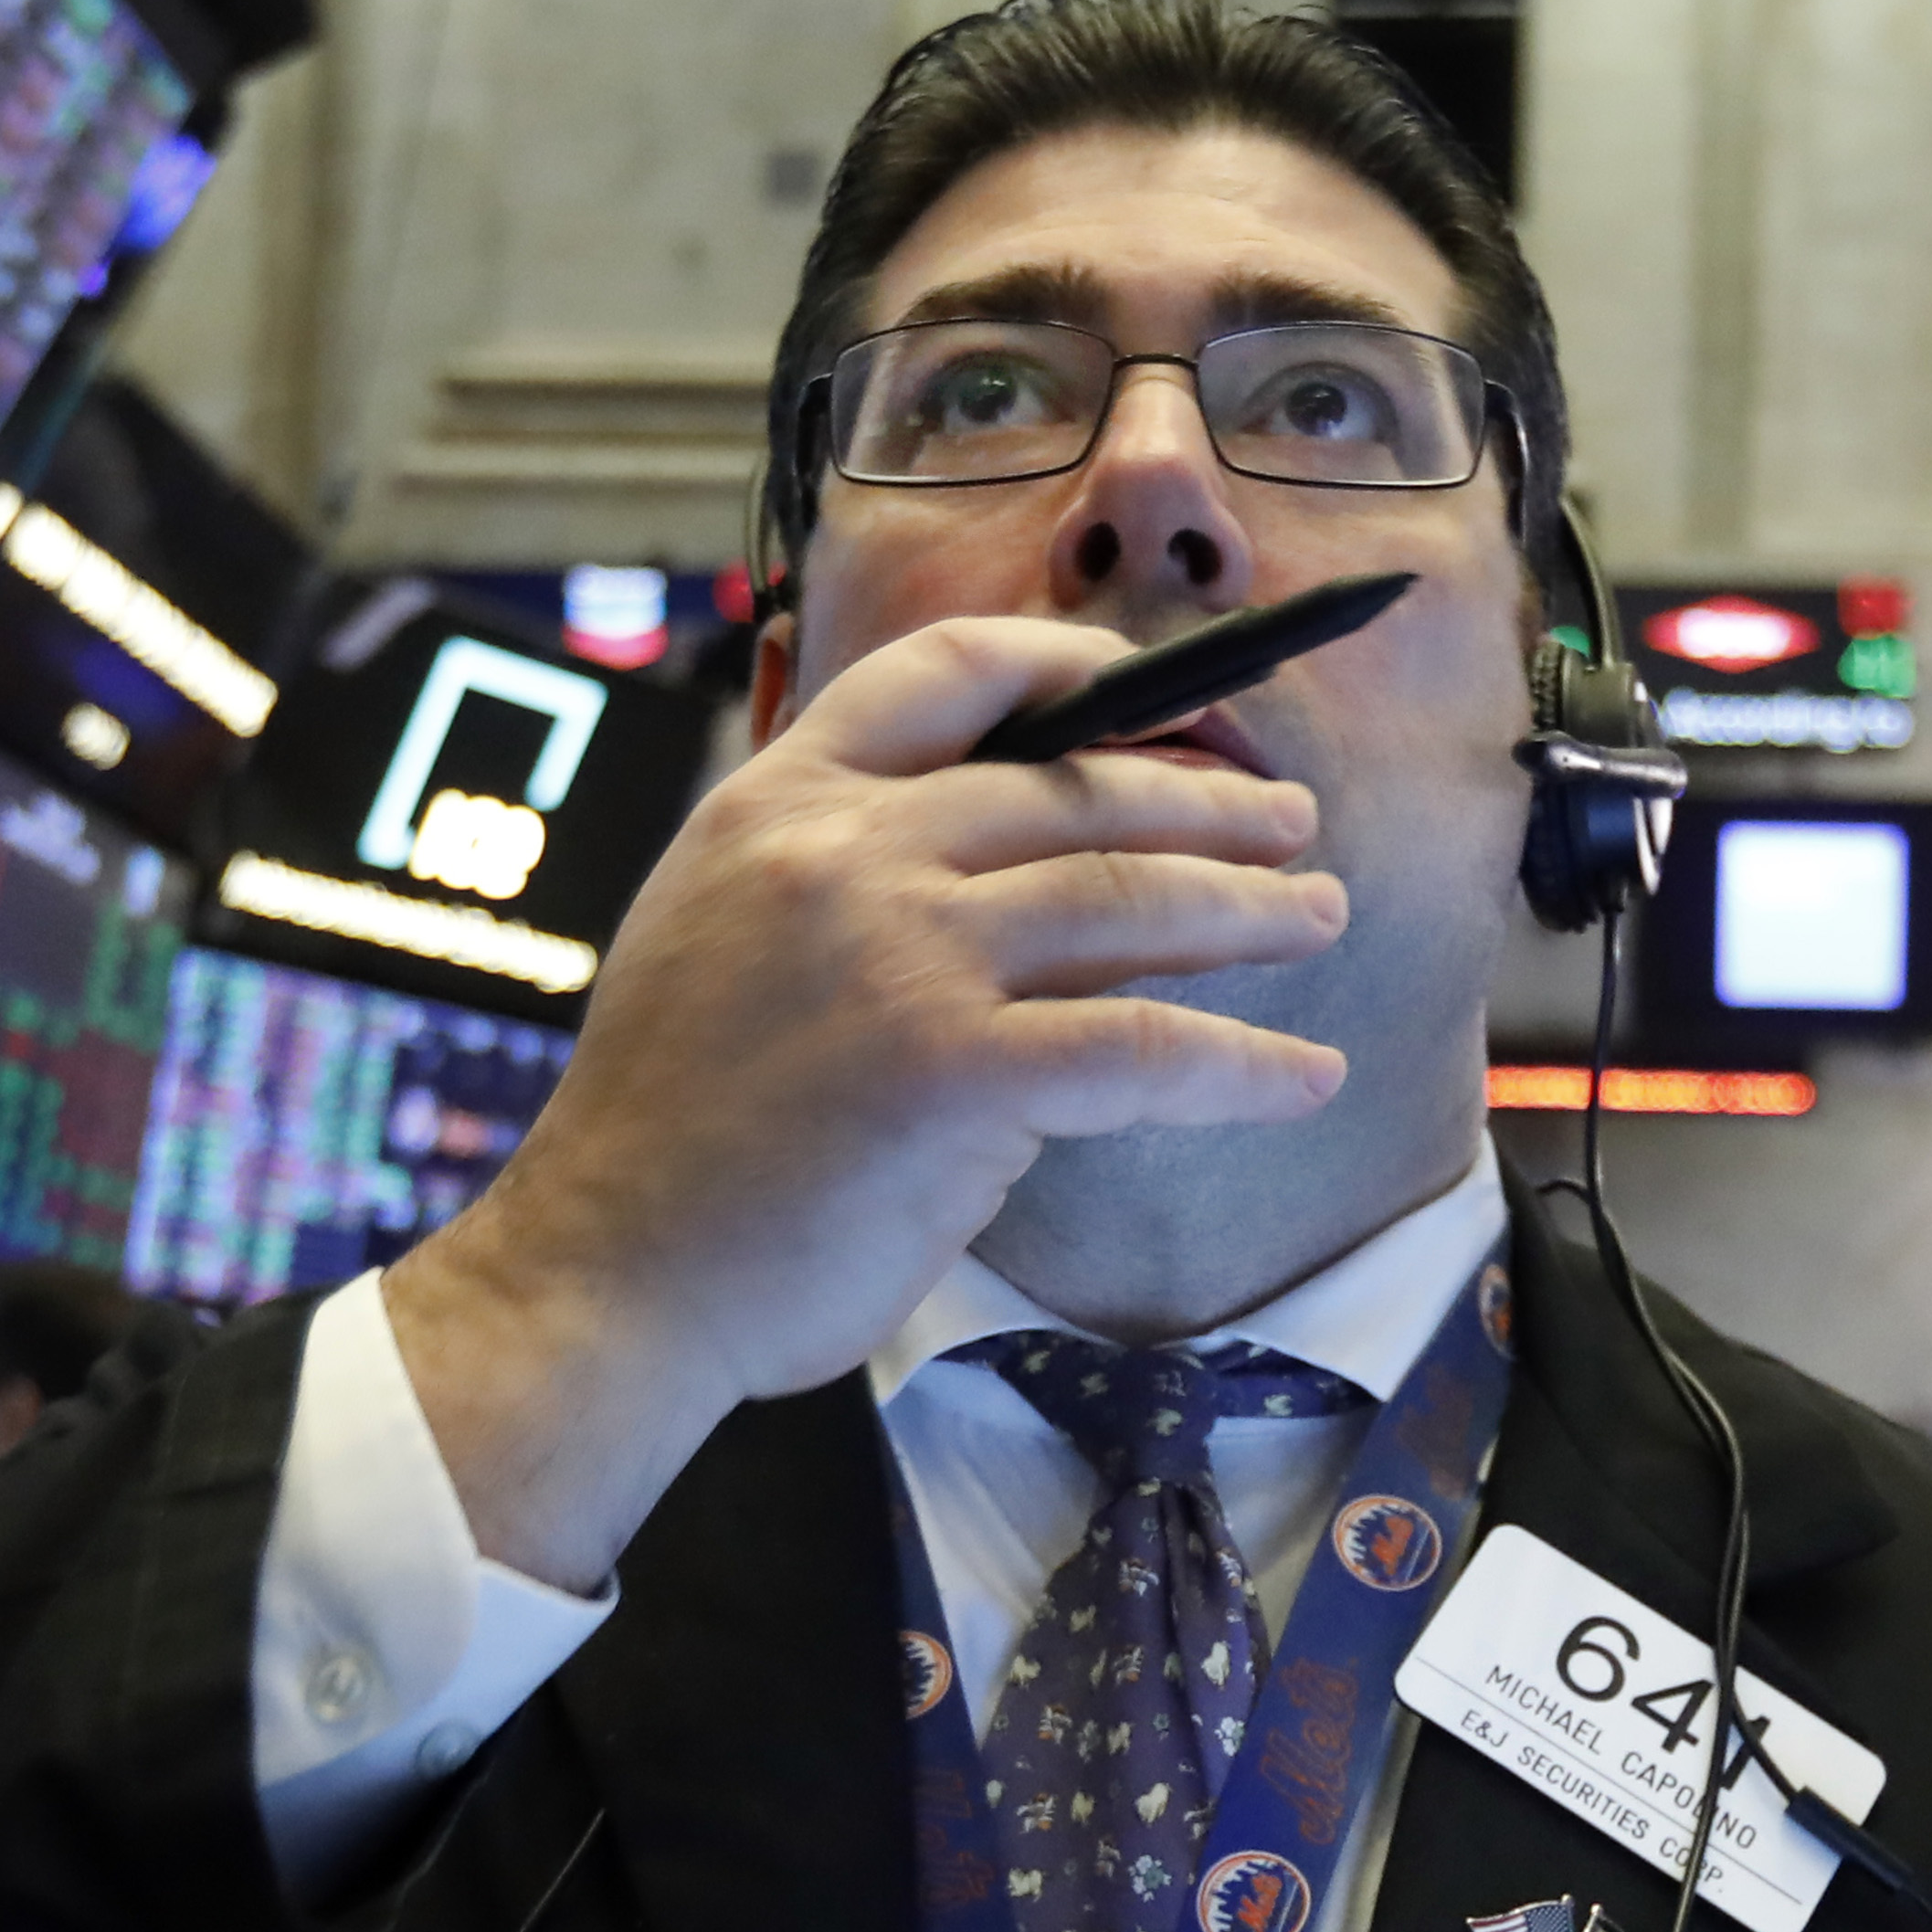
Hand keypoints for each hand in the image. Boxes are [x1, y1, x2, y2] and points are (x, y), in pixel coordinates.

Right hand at [384, 615, 1348, 1585]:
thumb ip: (839, 875)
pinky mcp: (961, 1071)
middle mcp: (846, 852)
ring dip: (1252, 910)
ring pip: (1131, 897)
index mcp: (779, 803)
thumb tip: (1002, 866)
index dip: (1070, 665)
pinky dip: (1245, 1065)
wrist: (611, 1267)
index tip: (1152, 686)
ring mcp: (907, 955)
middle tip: (1288, 823)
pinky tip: (1302, 1078)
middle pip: (1076, 787)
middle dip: (1208, 801)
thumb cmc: (675, 1130)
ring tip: (1319, 917)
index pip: (945, 674)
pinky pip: (1147, 1047)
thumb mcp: (722, 930)